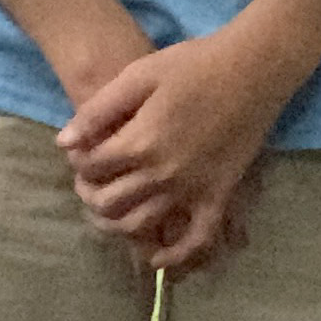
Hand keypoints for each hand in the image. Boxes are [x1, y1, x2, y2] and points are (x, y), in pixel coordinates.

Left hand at [57, 27, 285, 275]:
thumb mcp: (142, 73)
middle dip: (90, 194)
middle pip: (108, 203)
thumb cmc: (198, 62)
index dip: (79, 161)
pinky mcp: (219, 193)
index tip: (84, 153)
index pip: (91, 168)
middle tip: (93, 181)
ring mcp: (191, 188)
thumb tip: (63, 144)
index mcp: (140, 142)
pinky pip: (196, 237)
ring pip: (139, 225)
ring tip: (111, 212)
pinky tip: (156, 258)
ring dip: (115, 226)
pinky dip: (174, 256)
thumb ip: (99, 110)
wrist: (257, 64)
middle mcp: (161, 173)